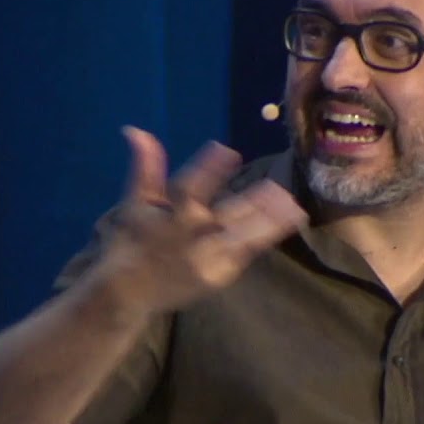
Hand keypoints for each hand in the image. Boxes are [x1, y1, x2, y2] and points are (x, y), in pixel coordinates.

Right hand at [97, 126, 307, 313]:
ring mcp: (207, 259)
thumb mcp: (136, 203)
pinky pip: (246, 254)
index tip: (227, 150)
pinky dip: (267, 238)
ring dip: (270, 222)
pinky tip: (290, 221)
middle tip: (277, 187)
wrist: (128, 292)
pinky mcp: (217, 276)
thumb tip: (137, 130)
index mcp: (170, 215)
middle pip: (226, 217)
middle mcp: (192, 237)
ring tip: (294, 206)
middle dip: (253, 203)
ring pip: (243, 237)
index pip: (190, 187)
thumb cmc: (133, 241)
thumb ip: (146, 168)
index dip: (208, 169)